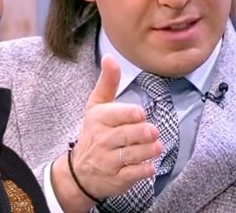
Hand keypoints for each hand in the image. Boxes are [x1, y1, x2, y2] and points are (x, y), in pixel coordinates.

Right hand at [71, 54, 161, 197]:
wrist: (79, 172)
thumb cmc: (94, 133)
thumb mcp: (96, 106)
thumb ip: (107, 82)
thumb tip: (110, 57)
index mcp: (98, 119)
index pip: (115, 115)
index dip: (129, 114)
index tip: (140, 114)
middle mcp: (102, 139)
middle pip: (127, 135)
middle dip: (142, 133)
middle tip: (153, 132)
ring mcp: (108, 160)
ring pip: (132, 154)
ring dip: (147, 151)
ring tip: (156, 147)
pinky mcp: (117, 178)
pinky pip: (133, 174)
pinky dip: (143, 170)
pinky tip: (149, 165)